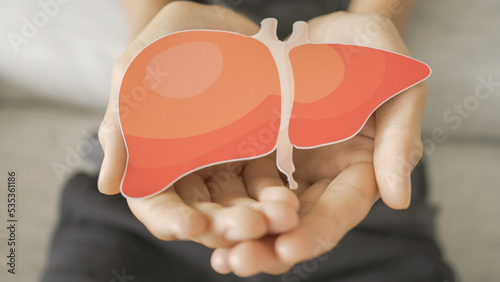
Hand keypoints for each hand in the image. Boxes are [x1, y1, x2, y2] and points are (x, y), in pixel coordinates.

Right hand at [98, 2, 298, 246]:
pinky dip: (275, 194)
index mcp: (153, 157)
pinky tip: (288, 200)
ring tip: (275, 218)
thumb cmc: (164, 44)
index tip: (190, 226)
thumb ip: (121, 128)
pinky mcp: (256, 150)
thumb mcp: (135, 75)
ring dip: (255, 216)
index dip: (169, 218)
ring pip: (237, 202)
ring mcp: (225, 161)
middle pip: (202, 209)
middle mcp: (189, 167)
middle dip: (222, 223)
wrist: (211, 22)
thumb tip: (108, 185)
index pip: (155, 201)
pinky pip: (266, 180)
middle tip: (246, 228)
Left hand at [210, 11, 427, 275]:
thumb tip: (397, 200)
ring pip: (268, 213)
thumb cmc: (375, 54)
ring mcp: (292, 168)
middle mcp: (324, 179)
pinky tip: (208, 220)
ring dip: (245, 235)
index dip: (314, 234)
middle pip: (298, 225)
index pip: (339, 213)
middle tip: (239, 263)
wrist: (334, 33)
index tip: (286, 250)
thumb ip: (398, 143)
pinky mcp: (265, 152)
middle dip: (270, 247)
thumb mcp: (398, 91)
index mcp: (359, 172)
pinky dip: (231, 204)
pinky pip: (246, 184)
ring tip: (220, 257)